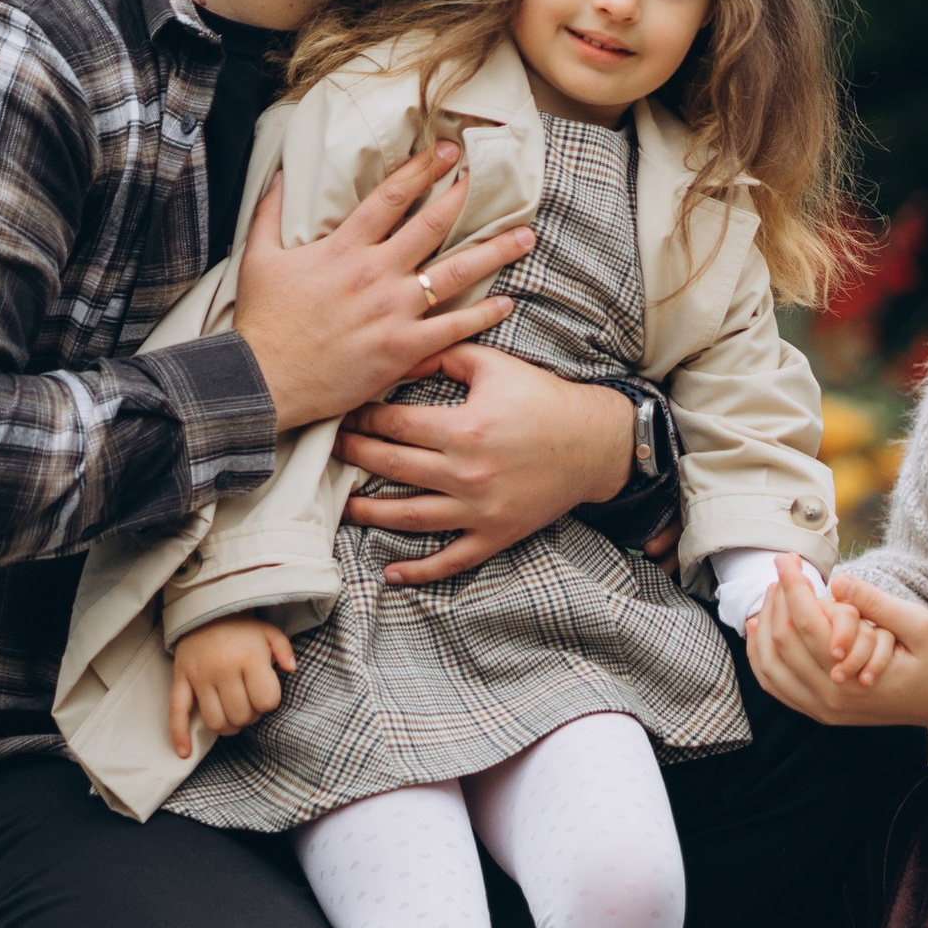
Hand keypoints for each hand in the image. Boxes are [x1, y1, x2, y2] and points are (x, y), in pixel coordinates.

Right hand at [169, 614, 296, 757]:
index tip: (266, 695)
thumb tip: (292, 669)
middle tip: (250, 705)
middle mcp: (222, 669)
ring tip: (233, 717)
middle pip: (241, 716)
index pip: (265, 701)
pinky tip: (184, 752)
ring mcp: (199, 677)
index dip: (269, 704)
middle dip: (250, 717)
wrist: (204, 611)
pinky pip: (176, 712)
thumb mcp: (270, 632)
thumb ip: (285, 651)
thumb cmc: (242, 628)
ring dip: (228, 727)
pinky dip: (179, 735)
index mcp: (248, 658)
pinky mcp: (180, 680)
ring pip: (215, 722)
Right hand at [234, 142, 535, 436]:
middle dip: (465, 197)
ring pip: (455, 273)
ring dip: (494, 252)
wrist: (264, 378)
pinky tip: (506, 302)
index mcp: (343, 247)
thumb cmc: (262, 320)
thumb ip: (270, 211)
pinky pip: (453, 327)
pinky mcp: (402, 348)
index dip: (423, 170)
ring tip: (526, 237)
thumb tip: (279, 172)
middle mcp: (375, 273)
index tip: (448, 151)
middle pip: (433, 225)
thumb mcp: (258, 257)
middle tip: (490, 178)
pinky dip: (483, 314)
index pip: (391, 197)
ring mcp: (393, 311)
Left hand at [338, 342, 638, 582]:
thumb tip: (404, 357)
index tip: (346, 414)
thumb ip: (446, 357)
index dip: (364, 418)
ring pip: (409, 518)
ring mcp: (479, 509)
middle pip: (393, 467)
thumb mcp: (496, 366)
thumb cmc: (544, 399)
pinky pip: (451, 560)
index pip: (396, 425)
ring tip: (345, 506)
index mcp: (464, 429)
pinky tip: (390, 571)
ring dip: (370, 512)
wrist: (594, 443)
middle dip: (356, 457)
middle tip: (332, 451)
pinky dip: (420, 570)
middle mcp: (466, 473)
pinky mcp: (494, 535)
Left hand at [744, 562, 927, 733]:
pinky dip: (763, 658)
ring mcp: (825, 711)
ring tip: (773, 592)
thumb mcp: (919, 623)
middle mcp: (832, 699)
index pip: (806, 623)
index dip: (792, 585)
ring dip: (764, 627)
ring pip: (771, 669)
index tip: (786, 557)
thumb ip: (876, 602)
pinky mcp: (825, 713)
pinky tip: (762, 630)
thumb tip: (838, 581)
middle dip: (777, 600)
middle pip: (781, 643)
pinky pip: (779, 687)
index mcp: (855, 678)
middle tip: (784, 568)